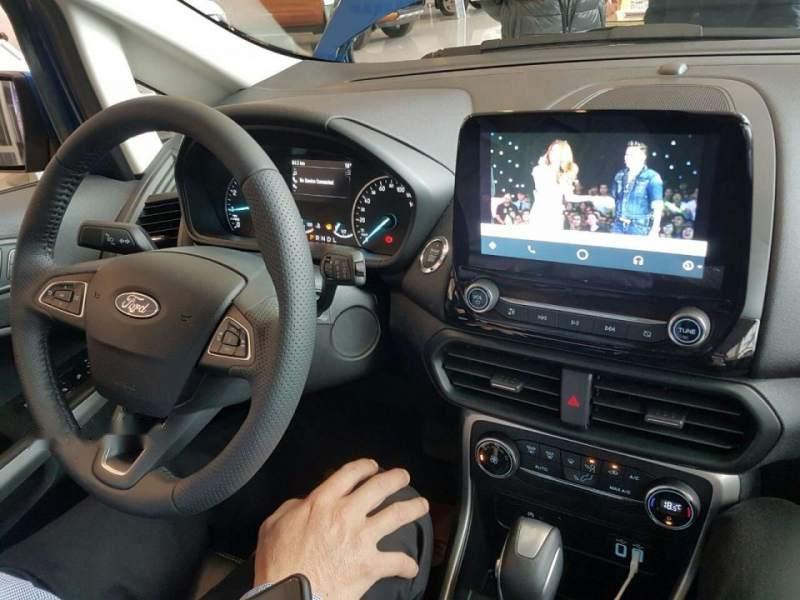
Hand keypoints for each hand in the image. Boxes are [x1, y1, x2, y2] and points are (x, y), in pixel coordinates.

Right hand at [253, 459, 429, 599]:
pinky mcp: (370, 564)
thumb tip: (304, 504)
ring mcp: (362, 538)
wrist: (290, 593)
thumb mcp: (274, 524)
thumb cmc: (278, 563)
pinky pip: (397, 561)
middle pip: (379, 487)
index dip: (365, 466)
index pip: (350, 473)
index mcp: (322, 502)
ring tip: (422, 505)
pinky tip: (411, 566)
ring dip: (413, 508)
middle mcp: (346, 514)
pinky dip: (407, 564)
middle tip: (403, 477)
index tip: (372, 466)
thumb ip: (293, 508)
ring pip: (396, 515)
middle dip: (395, 479)